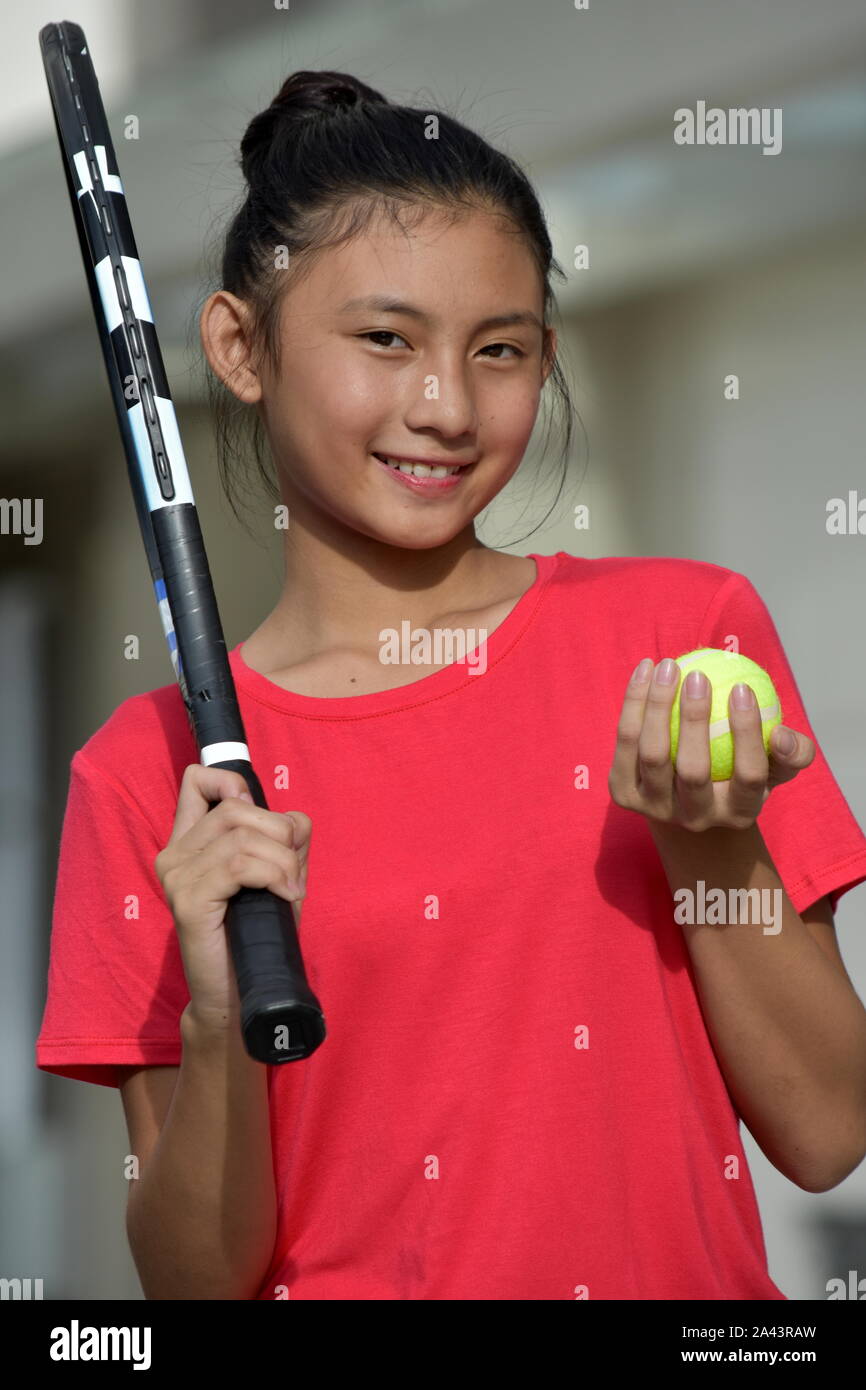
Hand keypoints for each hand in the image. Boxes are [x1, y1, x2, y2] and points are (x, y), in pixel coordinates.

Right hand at [155, 764, 310, 1019]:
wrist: (238, 993)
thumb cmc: (257, 935)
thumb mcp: (275, 874)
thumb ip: (281, 839)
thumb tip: (294, 820)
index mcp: (189, 842)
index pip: (197, 781)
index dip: (235, 784)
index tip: (267, 822)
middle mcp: (175, 854)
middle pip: (234, 808)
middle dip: (280, 832)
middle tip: (293, 871)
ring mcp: (176, 877)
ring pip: (242, 837)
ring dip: (283, 859)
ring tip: (292, 888)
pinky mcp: (187, 901)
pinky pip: (240, 866)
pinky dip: (274, 875)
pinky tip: (287, 895)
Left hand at [608, 657, 815, 831]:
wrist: (688, 799)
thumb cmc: (740, 771)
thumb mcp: (776, 766)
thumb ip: (793, 752)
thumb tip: (782, 733)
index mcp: (738, 813)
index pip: (748, 775)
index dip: (748, 732)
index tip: (742, 687)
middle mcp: (694, 819)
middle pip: (693, 770)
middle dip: (695, 719)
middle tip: (698, 675)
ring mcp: (655, 809)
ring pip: (652, 754)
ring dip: (657, 705)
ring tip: (669, 666)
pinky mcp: (624, 794)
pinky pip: (626, 742)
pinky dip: (634, 702)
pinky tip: (646, 670)